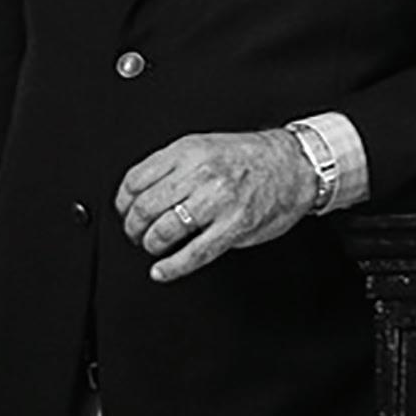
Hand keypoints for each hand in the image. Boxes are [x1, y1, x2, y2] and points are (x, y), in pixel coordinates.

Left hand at [115, 129, 319, 282]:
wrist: (293, 164)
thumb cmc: (250, 157)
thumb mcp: (206, 145)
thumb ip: (174, 165)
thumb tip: (141, 192)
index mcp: (189, 150)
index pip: (137, 179)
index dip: (123, 201)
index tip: (124, 210)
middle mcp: (201, 172)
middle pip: (146, 207)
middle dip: (134, 227)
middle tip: (136, 233)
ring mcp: (218, 200)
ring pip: (165, 230)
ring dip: (152, 244)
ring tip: (153, 246)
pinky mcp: (234, 226)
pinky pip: (194, 253)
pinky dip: (172, 267)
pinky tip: (162, 270)